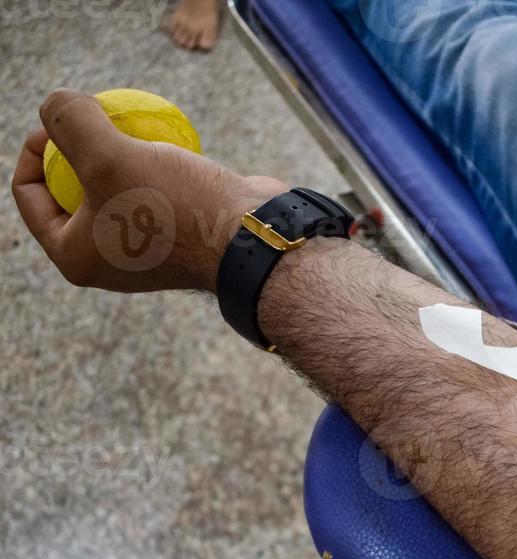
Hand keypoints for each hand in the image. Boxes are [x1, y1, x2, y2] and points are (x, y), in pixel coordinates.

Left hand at [11, 89, 286, 292]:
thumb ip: (68, 121)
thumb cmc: (176, 207)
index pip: (30, 192)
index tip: (71, 119)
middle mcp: (106, 262)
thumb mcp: (107, 154)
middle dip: (84, 148)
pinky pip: (153, 195)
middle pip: (72, 189)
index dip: (39, 145)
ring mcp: (144, 252)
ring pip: (116, 189)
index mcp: (76, 258)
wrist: (252, 240)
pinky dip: (157, 168)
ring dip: (124, 153)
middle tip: (105, 118)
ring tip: (138, 129)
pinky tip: (169, 145)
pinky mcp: (178, 239)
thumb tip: (56, 104)